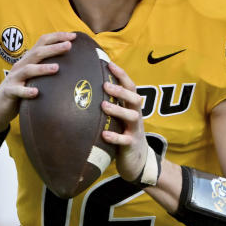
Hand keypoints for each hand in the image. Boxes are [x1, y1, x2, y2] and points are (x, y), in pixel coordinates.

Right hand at [0, 31, 74, 133]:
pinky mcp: (9, 92)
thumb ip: (46, 68)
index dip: (57, 37)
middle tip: (69, 46)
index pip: (42, 42)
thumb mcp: (33, 76)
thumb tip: (72, 65)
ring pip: (28, 70)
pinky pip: (17, 91)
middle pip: (38, 53)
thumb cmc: (21, 89)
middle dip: (54, 48)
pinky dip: (26, 91)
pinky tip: (36, 92)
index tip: (73, 36)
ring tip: (57, 68)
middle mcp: (21, 65)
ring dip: (42, 68)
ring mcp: (14, 78)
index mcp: (28, 60)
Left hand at [100, 62, 147, 181]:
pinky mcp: (132, 146)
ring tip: (103, 106)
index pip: (130, 87)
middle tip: (104, 85)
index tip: (109, 64)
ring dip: (118, 110)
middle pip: (135, 99)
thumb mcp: (119, 118)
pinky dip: (115, 137)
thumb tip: (87, 88)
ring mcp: (135, 131)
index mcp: (132, 107)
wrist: (138, 161)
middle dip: (121, 91)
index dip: (122, 75)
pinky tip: (104, 134)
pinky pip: (125, 140)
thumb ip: (110, 104)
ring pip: (132, 117)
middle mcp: (136, 116)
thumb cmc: (123, 134)